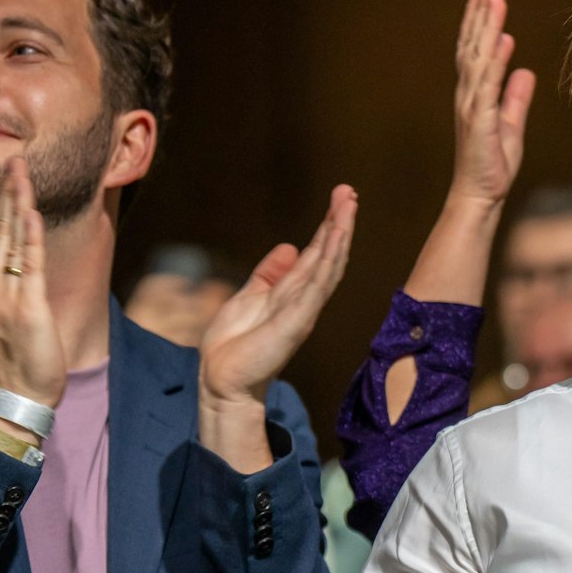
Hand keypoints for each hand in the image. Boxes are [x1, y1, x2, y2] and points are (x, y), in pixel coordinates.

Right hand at [0, 157, 65, 416]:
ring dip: (18, 205)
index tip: (7, 175)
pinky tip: (33, 213)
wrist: (17, 394)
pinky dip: (31, 237)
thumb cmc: (12, 355)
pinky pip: (30, 264)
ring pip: (12, 240)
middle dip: (7, 194)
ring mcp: (5, 295)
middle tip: (15, 159)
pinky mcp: (27, 306)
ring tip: (22, 174)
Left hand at [198, 186, 356, 470]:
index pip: (316, 254)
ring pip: (328, 266)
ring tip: (348, 206)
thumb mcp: (248, 296)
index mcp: (291, 292)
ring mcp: (303, 309)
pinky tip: (335, 240)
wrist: (222, 380)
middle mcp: (303, 298)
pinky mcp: (296, 321)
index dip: (328, 226)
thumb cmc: (233, 346)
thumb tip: (287, 247)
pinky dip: (328, 261)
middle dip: (339, 223)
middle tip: (349, 192)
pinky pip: (316, 286)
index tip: (340, 199)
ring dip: (339, 235)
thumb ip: (269, 274)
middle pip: (327, 255)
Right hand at [449, 0, 535, 210]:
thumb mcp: (510, 124)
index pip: (476, 50)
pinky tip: (502, 41)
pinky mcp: (480, 120)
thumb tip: (524, 71)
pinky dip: (495, 62)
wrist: (481, 195)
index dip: (481, 21)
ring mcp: (472, 105)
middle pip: (473, 45)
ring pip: (478, 57)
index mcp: (476, 94)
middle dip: (481, 13)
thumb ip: (515, 97)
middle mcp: (469, 94)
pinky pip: (487, 85)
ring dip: (485, 27)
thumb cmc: (493, 164)